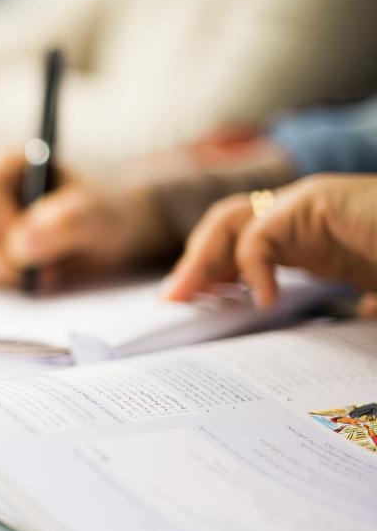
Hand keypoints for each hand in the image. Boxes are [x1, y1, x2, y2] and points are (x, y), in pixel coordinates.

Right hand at [0, 152, 172, 289]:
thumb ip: (67, 221)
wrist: (108, 235)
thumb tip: (21, 245)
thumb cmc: (103, 213)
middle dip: (7, 259)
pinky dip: (10, 284)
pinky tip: (39, 277)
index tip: (31, 245)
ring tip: (49, 271)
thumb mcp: (99, 212)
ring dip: (8, 275)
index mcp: (7, 165)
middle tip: (47, 271)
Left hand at [165, 174, 376, 305]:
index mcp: (307, 234)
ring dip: (203, 254)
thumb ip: (350, 307)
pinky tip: (261, 298)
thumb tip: (337, 330)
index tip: (193, 303)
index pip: (239, 242)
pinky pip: (262, 231)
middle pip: (223, 226)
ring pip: (230, 219)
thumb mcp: (371, 290)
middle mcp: (299, 212)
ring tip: (190, 294)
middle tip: (174, 300)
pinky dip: (250, 264)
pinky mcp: (317, 200)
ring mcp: (307, 201)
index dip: (211, 269)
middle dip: (193, 261)